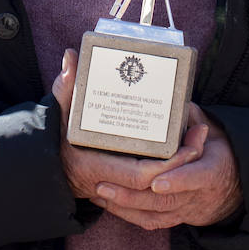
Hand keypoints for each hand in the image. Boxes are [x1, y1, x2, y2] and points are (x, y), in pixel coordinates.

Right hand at [50, 50, 204, 203]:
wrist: (49, 168)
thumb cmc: (54, 140)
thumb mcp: (59, 113)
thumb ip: (65, 87)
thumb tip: (70, 57)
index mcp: (96, 166)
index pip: (139, 175)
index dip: (166, 166)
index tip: (184, 146)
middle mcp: (109, 182)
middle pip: (156, 184)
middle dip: (182, 162)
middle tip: (199, 135)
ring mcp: (116, 189)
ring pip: (157, 191)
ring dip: (181, 169)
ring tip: (197, 141)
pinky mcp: (122, 189)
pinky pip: (152, 191)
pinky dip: (169, 177)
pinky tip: (183, 154)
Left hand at [93, 104, 241, 230]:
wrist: (235, 190)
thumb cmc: (219, 154)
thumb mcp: (216, 133)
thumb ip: (195, 119)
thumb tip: (178, 102)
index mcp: (212, 170)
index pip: (197, 177)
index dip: (177, 181)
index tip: (156, 182)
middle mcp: (199, 195)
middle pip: (166, 201)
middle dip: (133, 195)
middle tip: (104, 184)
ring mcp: (187, 210)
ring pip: (155, 214)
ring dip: (124, 205)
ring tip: (99, 192)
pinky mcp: (177, 218)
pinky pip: (152, 222)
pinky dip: (129, 215)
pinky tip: (108, 204)